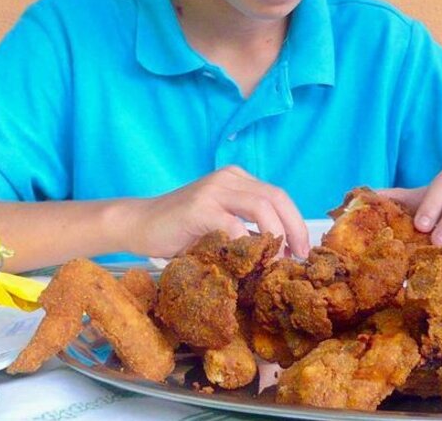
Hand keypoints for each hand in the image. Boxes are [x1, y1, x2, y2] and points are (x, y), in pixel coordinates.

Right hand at [124, 165, 309, 259]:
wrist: (139, 224)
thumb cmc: (180, 230)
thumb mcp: (220, 225)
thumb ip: (247, 230)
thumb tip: (281, 253)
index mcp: (237, 179)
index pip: (279, 196)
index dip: (296, 223)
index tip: (302, 251)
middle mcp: (228, 179)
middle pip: (277, 198)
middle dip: (294, 228)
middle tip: (299, 257)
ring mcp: (213, 190)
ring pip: (262, 206)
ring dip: (276, 236)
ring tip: (277, 261)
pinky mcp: (199, 208)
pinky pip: (234, 224)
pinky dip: (247, 244)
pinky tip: (249, 262)